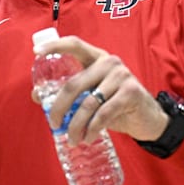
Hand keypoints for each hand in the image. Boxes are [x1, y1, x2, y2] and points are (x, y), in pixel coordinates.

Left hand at [31, 35, 167, 145]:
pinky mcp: (131, 92)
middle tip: (54, 124)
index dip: (55, 46)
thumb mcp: (91, 95)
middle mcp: (109, 62)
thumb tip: (37, 95)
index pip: (74, 44)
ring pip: (88, 103)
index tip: (36, 52)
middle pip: (74, 84)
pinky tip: (88, 137)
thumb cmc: (114, 104)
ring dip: (76, 125)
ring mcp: (121, 75)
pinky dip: (92, 129)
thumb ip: (70, 94)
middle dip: (59, 107)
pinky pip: (104, 114)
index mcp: (96, 57)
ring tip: (72, 139)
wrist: (147, 118)